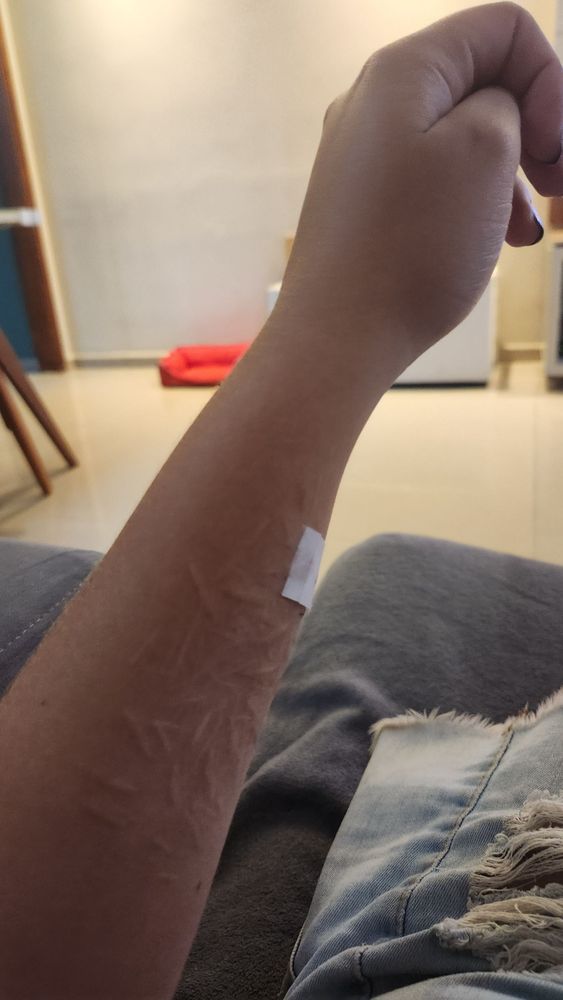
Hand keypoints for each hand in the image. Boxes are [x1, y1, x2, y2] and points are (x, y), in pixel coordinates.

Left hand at [277, 2, 562, 370]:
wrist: (338, 338)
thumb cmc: (411, 248)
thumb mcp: (486, 151)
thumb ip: (509, 102)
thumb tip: (498, 108)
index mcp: (404, 70)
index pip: (504, 29)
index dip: (549, 80)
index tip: (554, 147)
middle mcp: (374, 102)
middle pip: (484, 83)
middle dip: (536, 128)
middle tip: (559, 186)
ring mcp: (364, 155)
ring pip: (463, 139)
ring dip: (511, 174)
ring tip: (531, 228)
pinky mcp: (364, 204)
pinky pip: (434, 181)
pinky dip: (474, 202)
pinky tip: (498, 243)